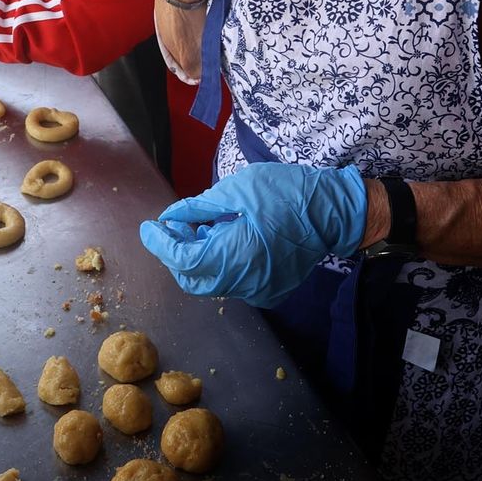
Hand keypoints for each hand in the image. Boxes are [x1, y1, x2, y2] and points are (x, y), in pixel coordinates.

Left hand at [138, 162, 367, 307]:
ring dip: (199, 257)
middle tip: (178, 225)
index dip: (161, 243)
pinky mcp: (268, 290)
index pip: (183, 259)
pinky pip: (232, 282)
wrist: (333, 212)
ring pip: (211, 281)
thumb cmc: (286, 193)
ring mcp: (258, 290)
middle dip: (177, 253)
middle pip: (192, 278)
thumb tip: (172, 217)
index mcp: (234, 255)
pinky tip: (228, 238)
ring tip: (207, 226)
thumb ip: (200, 208)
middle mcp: (243, 282)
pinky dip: (220, 263)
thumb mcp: (238, 189)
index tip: (148, 228)